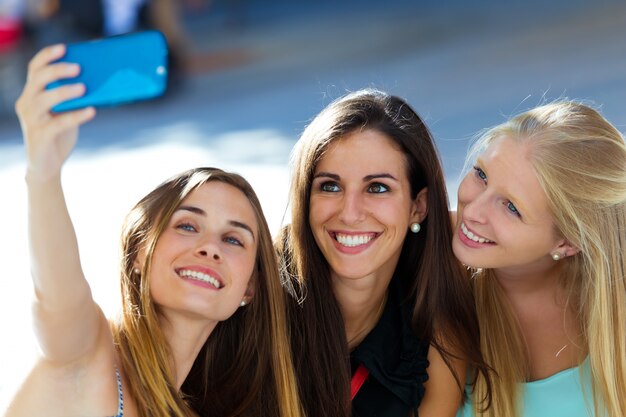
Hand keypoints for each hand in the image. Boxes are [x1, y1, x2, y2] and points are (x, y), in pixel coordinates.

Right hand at [15, 44, 95, 180]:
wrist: (47, 165)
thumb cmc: (59, 133)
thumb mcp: (64, 111)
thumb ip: (74, 97)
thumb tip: (100, 80)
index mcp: (31, 93)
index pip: (34, 68)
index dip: (47, 56)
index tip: (64, 48)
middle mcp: (27, 103)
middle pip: (38, 79)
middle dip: (58, 70)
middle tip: (78, 68)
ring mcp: (31, 120)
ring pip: (44, 99)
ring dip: (65, 91)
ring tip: (84, 88)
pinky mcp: (41, 136)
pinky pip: (58, 123)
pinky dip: (76, 115)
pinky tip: (91, 111)